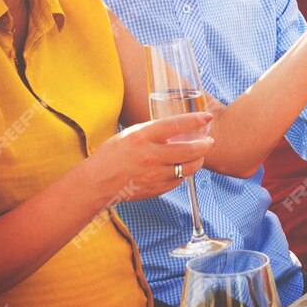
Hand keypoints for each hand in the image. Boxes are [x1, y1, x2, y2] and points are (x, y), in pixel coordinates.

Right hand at [83, 113, 212, 204]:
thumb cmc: (112, 155)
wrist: (97, 183)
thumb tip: (179, 127)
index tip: (208, 117)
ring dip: (198, 160)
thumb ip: (154, 131)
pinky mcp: (156, 189)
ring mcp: (154, 175)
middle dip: (205, 145)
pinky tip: (180, 167)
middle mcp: (150, 156)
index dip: (195, 121)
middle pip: (189, 150)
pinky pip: (179, 180)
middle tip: (209, 141)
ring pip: (189, 168)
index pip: (175, 125)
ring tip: (199, 154)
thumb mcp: (131, 134)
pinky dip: (182, 173)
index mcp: (142, 137)